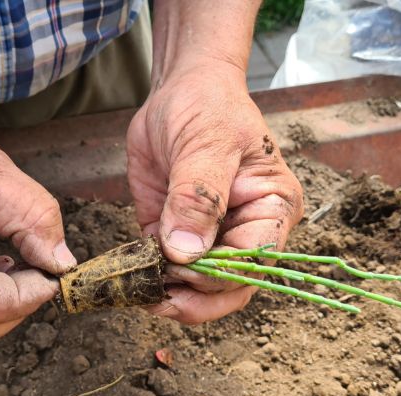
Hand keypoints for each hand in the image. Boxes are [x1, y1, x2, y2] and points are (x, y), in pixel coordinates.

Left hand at [127, 61, 303, 323]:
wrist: (180, 90)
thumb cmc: (208, 106)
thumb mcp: (206, 143)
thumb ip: (198, 197)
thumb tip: (187, 253)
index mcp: (272, 208)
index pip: (254, 260)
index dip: (218, 274)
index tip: (181, 267)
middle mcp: (248, 230)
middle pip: (231, 287)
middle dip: (196, 299)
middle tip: (158, 297)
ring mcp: (213, 237)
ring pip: (200, 289)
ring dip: (171, 295)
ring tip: (140, 289)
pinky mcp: (177, 236)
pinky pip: (167, 271)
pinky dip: (149, 279)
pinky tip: (129, 276)